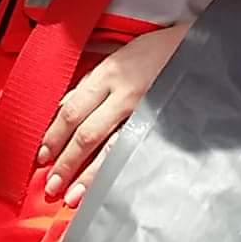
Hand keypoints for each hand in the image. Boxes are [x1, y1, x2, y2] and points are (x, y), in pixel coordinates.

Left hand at [36, 22, 192, 203]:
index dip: (54, 136)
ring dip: (89, 174)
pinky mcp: (163, 123)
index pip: (72, 110)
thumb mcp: (118, 57)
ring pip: (110, 147)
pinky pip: (136, 149)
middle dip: (66, 162)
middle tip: (51, 185)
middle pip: (86, 132)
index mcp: (108, 73)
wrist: (200, 45)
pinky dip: (118, 169)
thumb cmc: (155, 50)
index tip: (41, 157)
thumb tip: (63, 108)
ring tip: (72, 196)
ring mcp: (145, 110)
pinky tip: (108, 185)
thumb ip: (91, 83)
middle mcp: (124, 93)